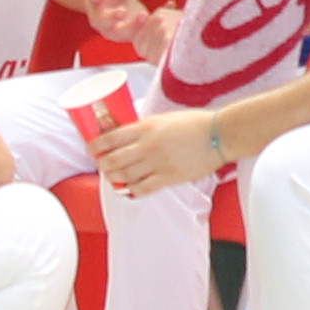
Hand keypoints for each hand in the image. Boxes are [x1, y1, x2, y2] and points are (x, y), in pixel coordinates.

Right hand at [83, 0, 172, 52]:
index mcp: (100, 22)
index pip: (105, 22)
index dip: (113, 18)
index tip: (122, 11)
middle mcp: (113, 30)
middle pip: (122, 32)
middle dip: (133, 25)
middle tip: (143, 15)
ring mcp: (127, 31)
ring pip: (137, 33)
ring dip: (148, 25)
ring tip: (158, 15)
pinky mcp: (140, 28)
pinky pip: (150, 26)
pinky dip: (160, 16)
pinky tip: (170, 4)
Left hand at [94, 103, 230, 191]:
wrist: (218, 135)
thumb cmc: (193, 123)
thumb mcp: (164, 118)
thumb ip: (145, 128)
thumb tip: (126, 135)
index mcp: (146, 127)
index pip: (111, 138)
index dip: (96, 145)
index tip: (91, 148)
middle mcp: (148, 145)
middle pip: (113, 160)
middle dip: (102, 164)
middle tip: (101, 164)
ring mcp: (158, 163)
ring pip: (125, 176)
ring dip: (114, 178)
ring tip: (112, 177)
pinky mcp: (169, 178)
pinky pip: (143, 189)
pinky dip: (132, 191)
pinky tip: (128, 190)